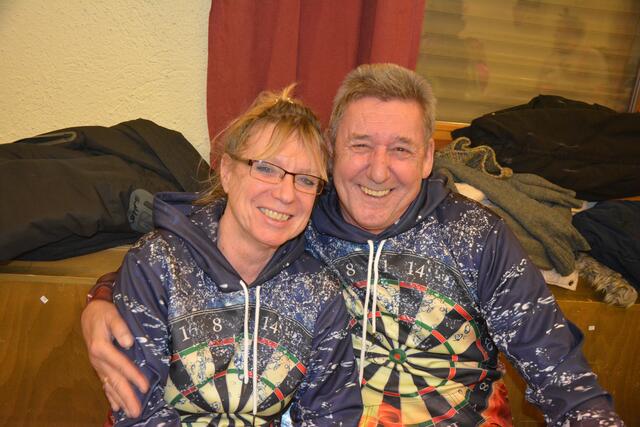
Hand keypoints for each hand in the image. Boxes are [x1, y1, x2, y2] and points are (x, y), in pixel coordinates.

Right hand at [81, 300, 148, 417]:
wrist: (90, 313)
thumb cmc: (104, 313)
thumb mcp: (112, 314)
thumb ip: (120, 327)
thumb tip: (128, 342)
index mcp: (101, 347)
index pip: (121, 365)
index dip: (133, 376)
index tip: (145, 387)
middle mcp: (98, 360)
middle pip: (114, 380)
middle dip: (126, 397)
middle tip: (136, 412)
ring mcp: (97, 365)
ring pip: (109, 385)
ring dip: (120, 400)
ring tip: (129, 412)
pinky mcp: (99, 366)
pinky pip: (104, 383)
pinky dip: (110, 396)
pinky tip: (116, 406)